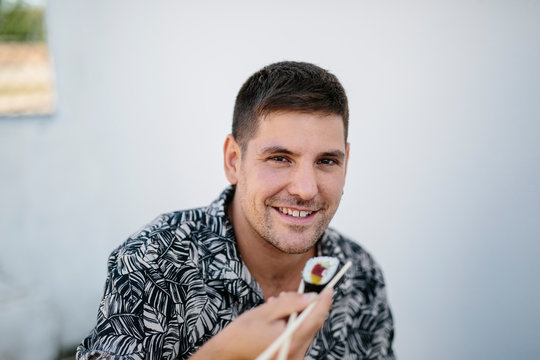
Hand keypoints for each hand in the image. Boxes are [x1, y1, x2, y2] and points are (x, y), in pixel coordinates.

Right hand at [190, 289, 332, 359]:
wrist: (225, 356)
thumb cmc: (241, 334)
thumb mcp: (264, 312)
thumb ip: (289, 303)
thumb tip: (312, 296)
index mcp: (291, 340)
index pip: (316, 317)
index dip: (324, 300)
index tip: (329, 287)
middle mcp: (296, 353)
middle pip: (313, 325)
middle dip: (308, 306)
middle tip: (293, 292)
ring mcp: (294, 358)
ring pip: (305, 331)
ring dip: (298, 315)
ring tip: (279, 302)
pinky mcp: (289, 358)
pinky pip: (297, 338)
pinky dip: (292, 325)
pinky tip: (279, 317)